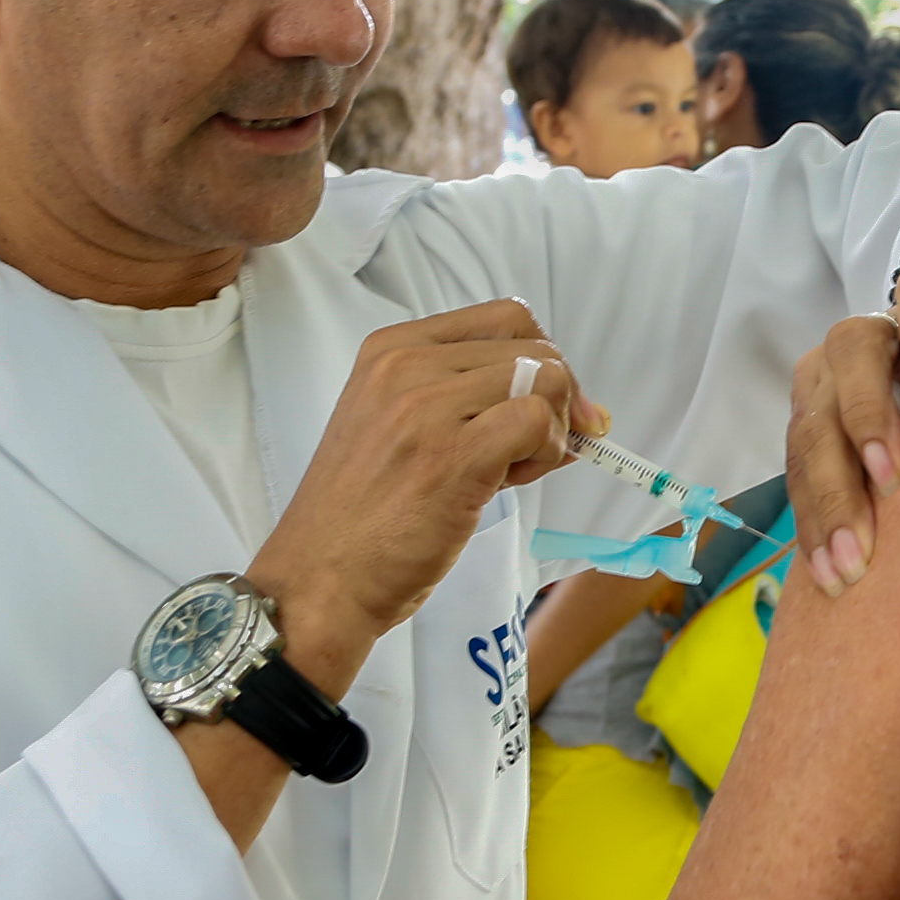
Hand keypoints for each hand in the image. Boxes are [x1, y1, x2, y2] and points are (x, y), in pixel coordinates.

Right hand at [252, 300, 606, 682]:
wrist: (321, 581)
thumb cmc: (365, 518)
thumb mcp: (398, 428)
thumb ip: (469, 400)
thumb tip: (578, 405)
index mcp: (391, 350)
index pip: (506, 318)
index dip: (544, 359)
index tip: (551, 406)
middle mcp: (406, 366)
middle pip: (533, 345)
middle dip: (556, 398)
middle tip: (532, 450)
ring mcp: (427, 407)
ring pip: (545, 379)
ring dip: (551, 430)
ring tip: (512, 470)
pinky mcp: (452, 455)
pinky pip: (537, 421)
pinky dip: (546, 453)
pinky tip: (510, 483)